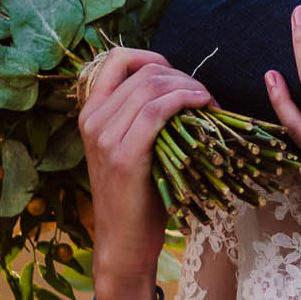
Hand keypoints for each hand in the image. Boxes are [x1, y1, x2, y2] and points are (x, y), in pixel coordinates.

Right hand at [77, 48, 212, 299]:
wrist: (124, 243)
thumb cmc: (138, 198)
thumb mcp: (134, 149)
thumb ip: (142, 118)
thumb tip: (179, 88)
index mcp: (91, 113)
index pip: (116, 59)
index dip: (153, 57)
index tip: (179, 75)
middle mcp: (92, 119)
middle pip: (143, 71)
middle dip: (182, 76)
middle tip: (206, 97)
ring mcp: (104, 136)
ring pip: (152, 87)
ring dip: (189, 87)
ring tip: (209, 104)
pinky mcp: (123, 155)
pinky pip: (156, 111)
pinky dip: (185, 101)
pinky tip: (204, 107)